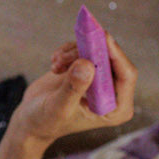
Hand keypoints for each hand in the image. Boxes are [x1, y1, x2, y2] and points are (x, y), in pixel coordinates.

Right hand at [10, 31, 136, 146]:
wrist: (32, 119)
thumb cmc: (46, 121)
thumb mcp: (58, 108)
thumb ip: (74, 88)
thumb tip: (87, 64)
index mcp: (116, 108)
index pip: (126, 76)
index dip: (116, 55)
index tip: (103, 36)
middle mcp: (113, 93)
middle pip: (112, 59)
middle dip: (89, 52)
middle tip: (66, 54)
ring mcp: (101, 79)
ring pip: (96, 50)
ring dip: (74, 53)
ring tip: (56, 65)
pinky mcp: (88, 68)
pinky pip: (85, 48)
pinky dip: (69, 51)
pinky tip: (55, 64)